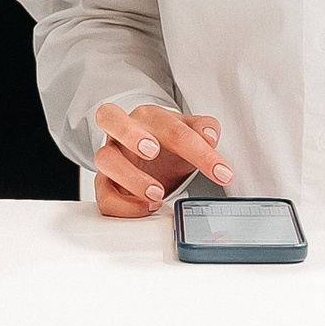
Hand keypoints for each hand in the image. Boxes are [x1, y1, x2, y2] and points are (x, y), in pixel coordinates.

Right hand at [92, 103, 229, 215]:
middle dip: (132, 134)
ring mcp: (111, 156)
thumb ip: (203, 129)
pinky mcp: (104, 182)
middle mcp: (123, 132)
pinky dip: (123, 205)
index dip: (199, 151)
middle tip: (153, 151)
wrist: (149, 155)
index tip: (221, 172)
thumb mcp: (189, 132)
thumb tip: (210, 135)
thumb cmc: (166, 142)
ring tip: (157, 195)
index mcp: (148, 117)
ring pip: (104, 159)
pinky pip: (103, 194)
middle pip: (109, 117)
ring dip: (131, 178)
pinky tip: (146, 208)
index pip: (172, 127)